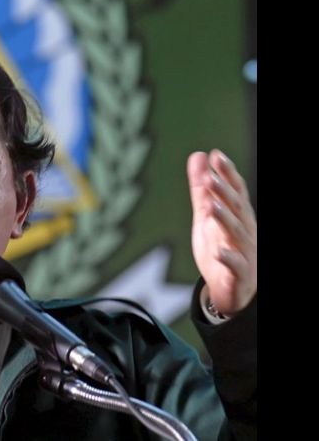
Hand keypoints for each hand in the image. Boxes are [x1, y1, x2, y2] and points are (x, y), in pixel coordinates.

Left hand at [187, 149, 256, 315]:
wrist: (234, 291)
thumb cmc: (223, 248)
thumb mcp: (207, 216)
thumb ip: (202, 189)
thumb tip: (199, 156)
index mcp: (240, 217)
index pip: (236, 192)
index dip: (228, 174)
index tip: (217, 155)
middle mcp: (246, 232)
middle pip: (237, 210)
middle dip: (225, 193)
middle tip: (211, 178)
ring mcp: (245, 253)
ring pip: (237, 234)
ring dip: (225, 219)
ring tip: (211, 207)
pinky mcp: (239, 275)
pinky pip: (236, 266)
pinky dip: (228, 258)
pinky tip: (219, 250)